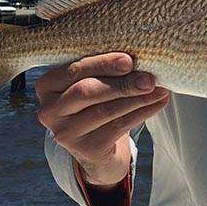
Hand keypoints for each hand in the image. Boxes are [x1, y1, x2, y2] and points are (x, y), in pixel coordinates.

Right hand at [36, 52, 168, 187]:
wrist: (94, 143)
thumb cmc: (94, 99)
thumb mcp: (89, 81)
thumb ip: (102, 68)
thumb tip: (138, 56)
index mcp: (46, 86)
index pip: (74, 70)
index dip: (102, 64)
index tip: (129, 60)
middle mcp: (49, 111)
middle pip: (87, 92)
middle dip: (121, 83)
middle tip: (149, 78)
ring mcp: (65, 133)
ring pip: (105, 111)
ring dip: (137, 98)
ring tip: (160, 89)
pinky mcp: (85, 149)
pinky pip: (118, 127)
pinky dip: (142, 113)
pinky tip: (158, 102)